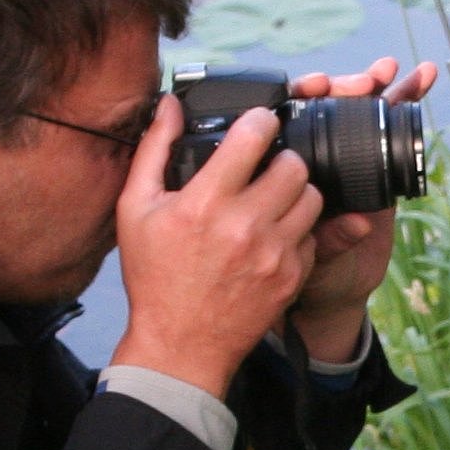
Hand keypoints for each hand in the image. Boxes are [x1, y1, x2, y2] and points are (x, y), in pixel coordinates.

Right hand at [108, 94, 319, 393]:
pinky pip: (312, 235)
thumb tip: (170, 105)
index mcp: (206, 203)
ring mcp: (274, 254)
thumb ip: (154, 150)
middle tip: (267, 166)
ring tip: (273, 199)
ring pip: (312, 197)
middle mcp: (245, 225)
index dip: (261, 120)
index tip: (260, 123)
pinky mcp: (292, 277)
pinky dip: (298, 229)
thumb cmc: (154, 277)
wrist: (180, 344)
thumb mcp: (136, 210)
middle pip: (294, 165)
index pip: (255, 136)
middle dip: (282, 158)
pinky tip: (274, 235)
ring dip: (296, 192)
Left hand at [284, 57, 436, 361]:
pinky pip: (391, 127)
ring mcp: (349, 157)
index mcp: (286, 166)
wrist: (333, 288)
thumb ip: (331, 238)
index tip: (317, 86)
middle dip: (348, 86)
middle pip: (330, 105)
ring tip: (393, 69)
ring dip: (379, 85)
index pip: (291, 115)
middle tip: (367, 80)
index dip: (304, 95)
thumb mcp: (307, 256)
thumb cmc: (304, 271)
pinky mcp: (379, 164)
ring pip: (362, 110)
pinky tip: (420, 80)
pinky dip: (405, 101)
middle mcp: (317, 155)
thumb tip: (360, 223)